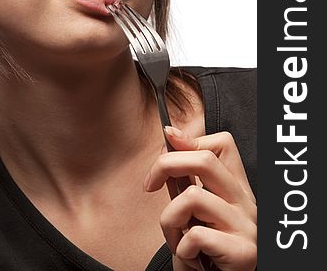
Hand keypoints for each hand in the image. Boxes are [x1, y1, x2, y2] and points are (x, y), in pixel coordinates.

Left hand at [144, 127, 255, 270]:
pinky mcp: (243, 253)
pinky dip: (182, 248)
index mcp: (236, 189)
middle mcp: (246, 203)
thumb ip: (184, 184)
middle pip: (205, 160)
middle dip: (166, 165)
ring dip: (170, 220)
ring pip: (192, 197)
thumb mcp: (192, 215)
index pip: (224, 144)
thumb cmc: (205, 255)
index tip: (167, 138)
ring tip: (177, 240)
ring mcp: (247, 227)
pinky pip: (197, 236)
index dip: (191, 138)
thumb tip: (168, 147)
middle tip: (149, 185)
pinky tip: (190, 258)